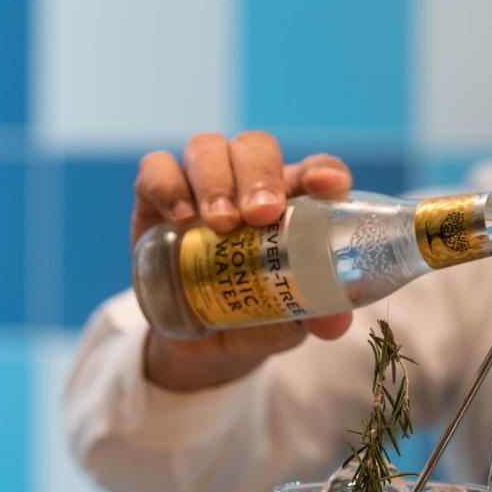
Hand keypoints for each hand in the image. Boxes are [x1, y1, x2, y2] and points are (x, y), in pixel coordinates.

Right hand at [133, 131, 354, 390]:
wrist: (202, 343)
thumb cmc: (258, 314)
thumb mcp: (288, 321)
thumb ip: (311, 315)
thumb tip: (335, 323)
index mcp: (294, 203)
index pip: (315, 170)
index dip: (323, 171)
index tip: (328, 186)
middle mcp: (248, 183)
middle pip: (256, 148)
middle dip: (259, 175)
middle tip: (261, 214)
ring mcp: (201, 184)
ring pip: (207, 149)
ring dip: (216, 180)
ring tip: (221, 223)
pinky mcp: (156, 197)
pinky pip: (156, 169)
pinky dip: (168, 185)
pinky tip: (180, 217)